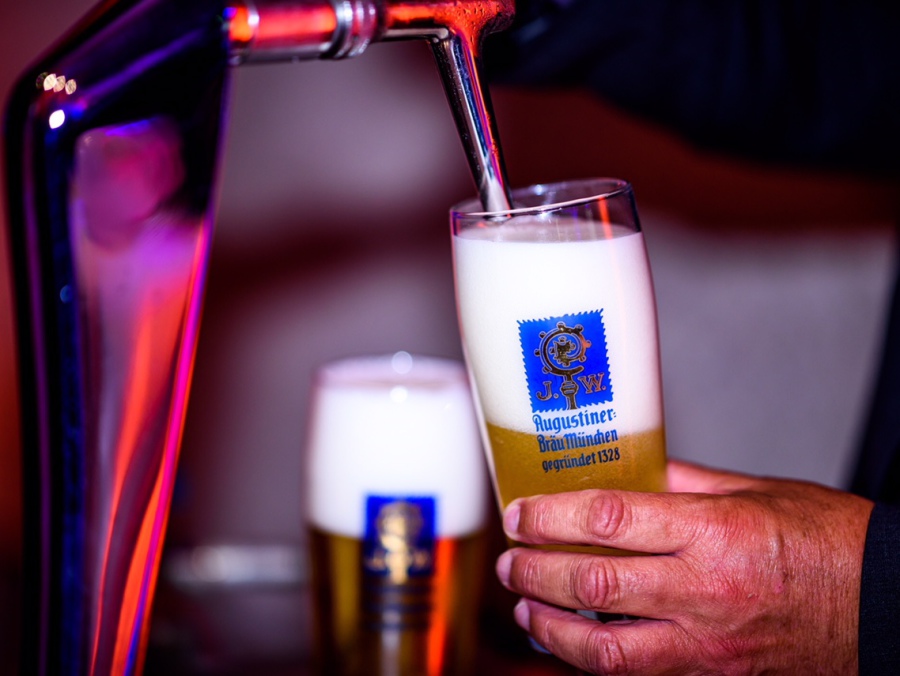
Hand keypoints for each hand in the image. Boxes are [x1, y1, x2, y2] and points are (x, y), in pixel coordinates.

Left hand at [496, 459, 873, 674]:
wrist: (884, 606)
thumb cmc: (828, 543)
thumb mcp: (755, 491)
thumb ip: (683, 483)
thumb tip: (628, 472)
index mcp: (716, 532)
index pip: (611, 520)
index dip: (552, 515)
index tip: (521, 512)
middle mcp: (706, 591)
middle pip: (595, 584)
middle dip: (537, 572)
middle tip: (511, 560)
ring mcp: (708, 643)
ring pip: (606, 649)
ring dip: (551, 627)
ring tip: (524, 606)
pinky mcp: (711, 675)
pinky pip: (637, 672)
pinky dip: (592, 658)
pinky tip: (569, 640)